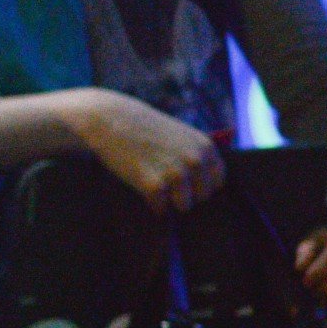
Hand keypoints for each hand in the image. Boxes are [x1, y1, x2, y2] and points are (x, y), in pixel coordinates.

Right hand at [70, 89, 223, 214]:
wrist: (109, 120)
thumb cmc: (142, 127)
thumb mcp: (179, 133)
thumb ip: (195, 153)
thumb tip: (206, 183)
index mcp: (205, 147)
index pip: (217, 182)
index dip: (200, 185)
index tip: (185, 184)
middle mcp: (195, 161)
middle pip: (201, 197)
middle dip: (184, 195)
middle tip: (164, 184)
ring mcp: (175, 174)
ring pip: (183, 206)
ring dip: (169, 201)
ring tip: (153, 187)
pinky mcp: (154, 186)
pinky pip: (161, 208)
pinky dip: (152, 204)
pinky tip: (142, 190)